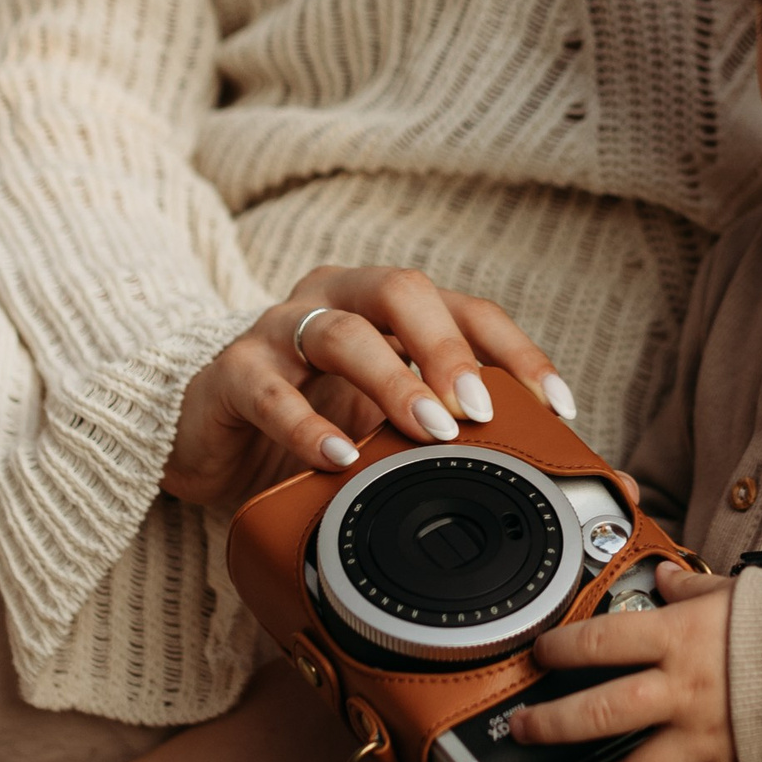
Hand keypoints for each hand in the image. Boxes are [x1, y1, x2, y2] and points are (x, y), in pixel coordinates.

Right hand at [160, 264, 575, 509]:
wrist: (205, 433)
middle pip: (401, 292)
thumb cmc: (311, 418)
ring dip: (392, 381)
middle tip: (478, 411)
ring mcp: (278, 331)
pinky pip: (270, 391)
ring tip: (428, 430)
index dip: (516, 351)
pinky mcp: (231, 373)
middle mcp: (335, 300)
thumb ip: (447, 431)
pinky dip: (307, 425)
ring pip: (340, 332)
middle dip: (449, 350)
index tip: (556, 406)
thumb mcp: (385, 423)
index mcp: (384, 306)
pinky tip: (338, 458)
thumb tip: (550, 470)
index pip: (464, 307)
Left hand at [517, 562, 738, 761]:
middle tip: (524, 729)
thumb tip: (665, 576)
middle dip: (552, 724)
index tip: (540, 655)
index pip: (601, 642)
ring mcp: (702, 738)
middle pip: (601, 713)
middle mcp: (680, 692)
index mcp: (678, 640)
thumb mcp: (735, 591)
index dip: (560, 649)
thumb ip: (692, 588)